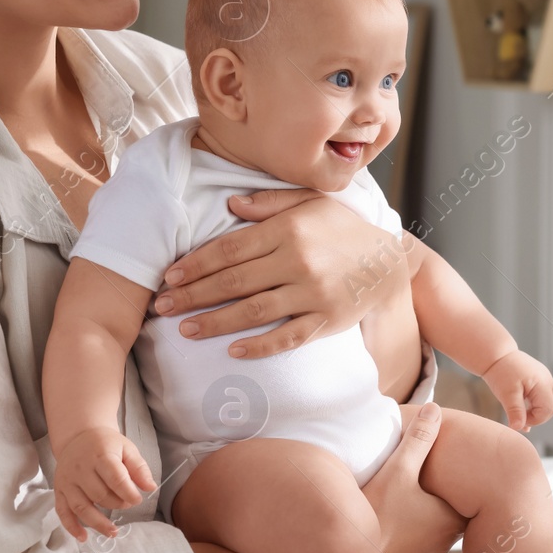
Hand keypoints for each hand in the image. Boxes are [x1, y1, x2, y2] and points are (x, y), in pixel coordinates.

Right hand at [51, 426, 155, 540]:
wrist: (79, 436)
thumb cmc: (106, 444)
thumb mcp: (127, 448)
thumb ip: (139, 468)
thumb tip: (150, 488)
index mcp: (100, 455)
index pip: (115, 479)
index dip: (129, 493)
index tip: (138, 499)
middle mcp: (80, 468)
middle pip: (99, 495)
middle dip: (117, 504)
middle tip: (128, 504)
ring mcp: (67, 481)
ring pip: (81, 507)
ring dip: (97, 523)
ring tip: (113, 532)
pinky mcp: (59, 490)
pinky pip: (63, 512)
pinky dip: (71, 527)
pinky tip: (83, 537)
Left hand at [150, 188, 410, 357]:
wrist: (390, 262)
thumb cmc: (344, 229)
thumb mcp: (311, 202)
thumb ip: (270, 201)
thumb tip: (230, 203)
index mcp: (289, 229)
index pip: (231, 248)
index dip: (196, 264)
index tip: (170, 276)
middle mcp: (299, 261)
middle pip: (235, 281)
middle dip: (193, 295)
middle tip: (162, 306)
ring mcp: (313, 293)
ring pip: (255, 311)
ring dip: (216, 322)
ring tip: (185, 330)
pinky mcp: (327, 320)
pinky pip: (288, 336)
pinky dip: (260, 345)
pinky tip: (233, 350)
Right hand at [361, 402, 464, 552]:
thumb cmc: (375, 512)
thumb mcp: (397, 469)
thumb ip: (418, 439)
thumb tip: (434, 409)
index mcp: (448, 520)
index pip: (468, 501)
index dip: (460, 486)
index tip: (450, 475)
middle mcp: (441, 545)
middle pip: (449, 517)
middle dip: (440, 501)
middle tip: (427, 483)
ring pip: (430, 535)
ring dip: (422, 522)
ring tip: (407, 502)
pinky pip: (411, 550)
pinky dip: (405, 537)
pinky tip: (389, 525)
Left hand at [481, 350, 552, 431]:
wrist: (496, 355)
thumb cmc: (501, 371)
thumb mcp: (507, 393)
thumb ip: (515, 411)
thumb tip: (518, 428)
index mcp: (542, 383)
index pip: (547, 410)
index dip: (534, 420)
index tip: (519, 421)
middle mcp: (547, 380)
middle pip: (551, 407)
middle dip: (538, 417)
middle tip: (520, 419)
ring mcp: (545, 379)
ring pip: (549, 402)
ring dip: (537, 412)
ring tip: (521, 414)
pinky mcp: (539, 379)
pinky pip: (543, 396)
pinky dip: (535, 405)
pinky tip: (522, 410)